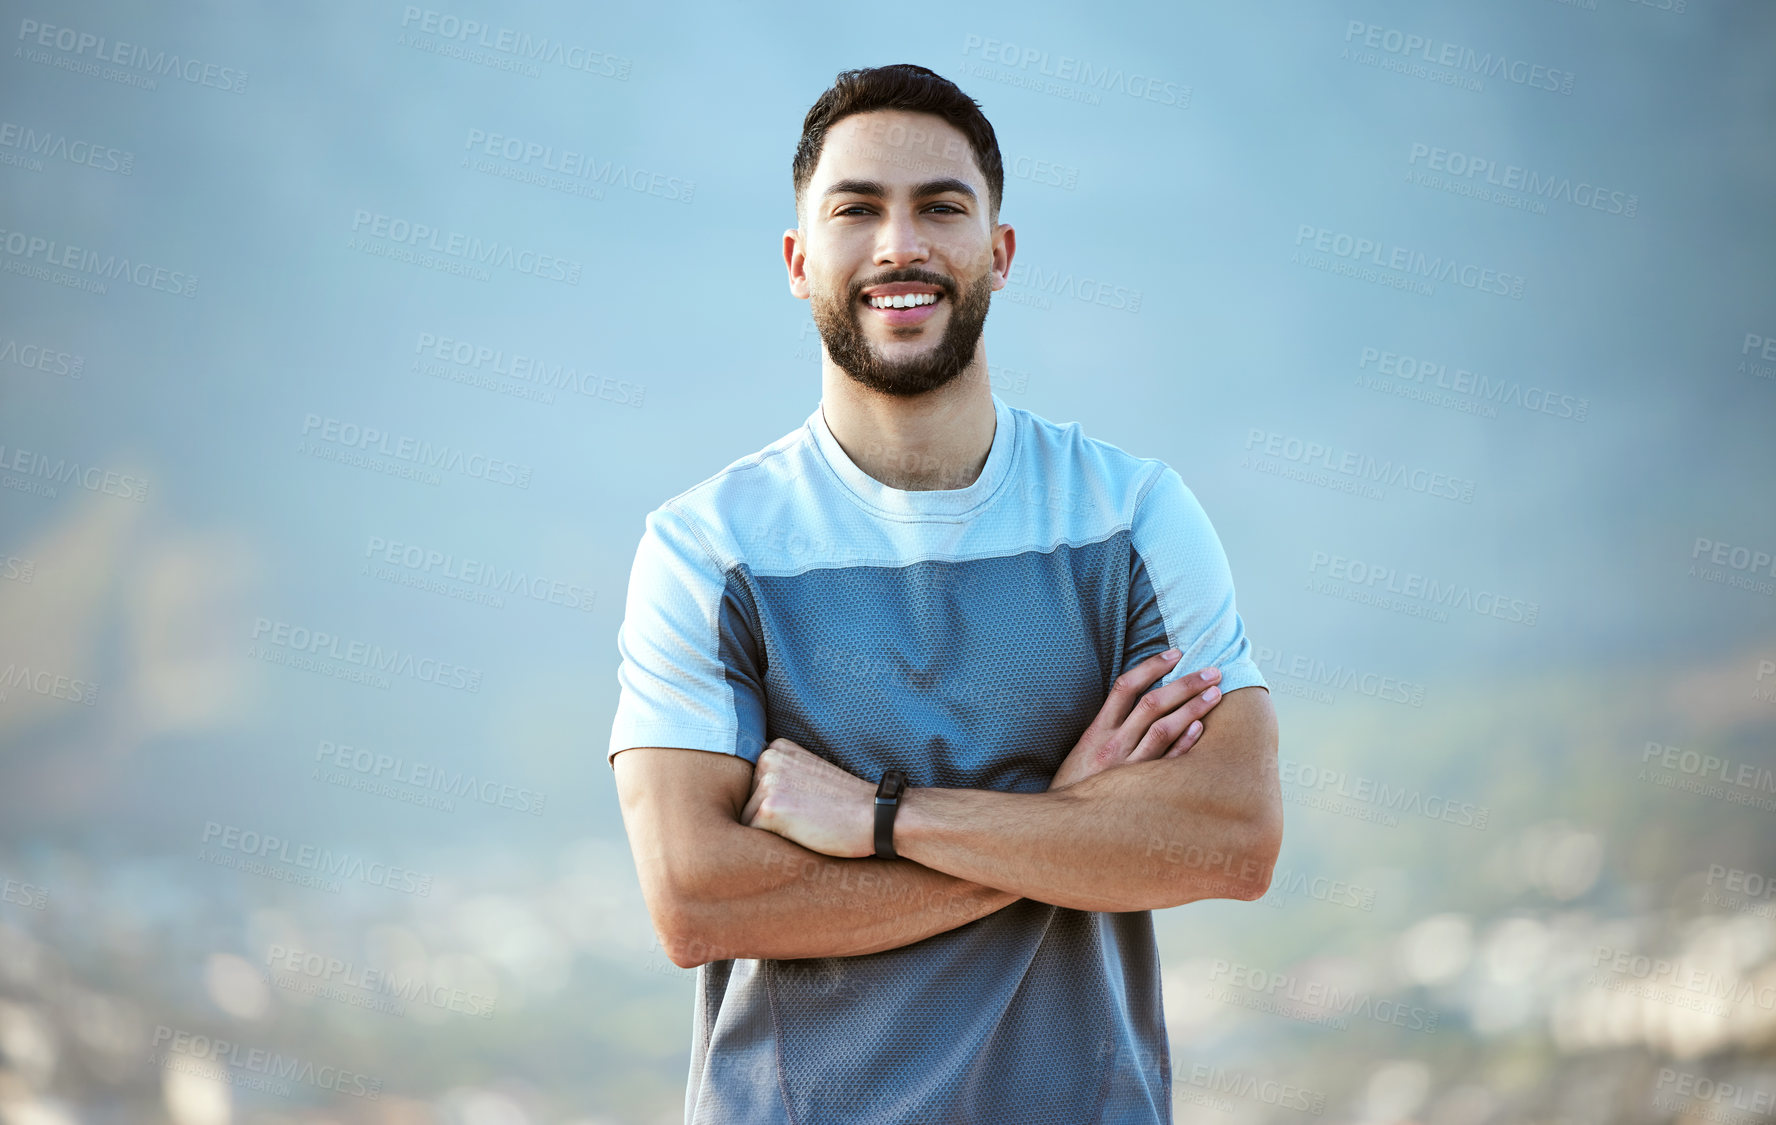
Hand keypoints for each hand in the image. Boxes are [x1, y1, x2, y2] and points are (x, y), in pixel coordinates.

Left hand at [741, 738, 877, 857]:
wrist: (877, 815)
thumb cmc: (845, 803)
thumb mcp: (808, 775)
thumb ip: (779, 778)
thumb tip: (742, 805)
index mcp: (776, 748)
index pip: (752, 788)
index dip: (776, 806)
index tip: (804, 805)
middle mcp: (767, 759)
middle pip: (746, 804)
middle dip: (770, 819)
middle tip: (808, 817)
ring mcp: (766, 783)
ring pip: (748, 823)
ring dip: (772, 833)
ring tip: (807, 825)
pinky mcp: (768, 809)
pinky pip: (754, 838)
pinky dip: (775, 844)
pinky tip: (804, 835)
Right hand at [1047, 650, 1224, 790]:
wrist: (1064, 825)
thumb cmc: (1077, 784)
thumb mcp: (1084, 749)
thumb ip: (1109, 726)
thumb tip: (1139, 699)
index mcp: (1097, 730)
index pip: (1125, 686)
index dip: (1151, 666)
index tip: (1176, 653)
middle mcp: (1113, 744)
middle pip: (1152, 703)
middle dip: (1184, 684)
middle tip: (1212, 671)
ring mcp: (1127, 767)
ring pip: (1164, 729)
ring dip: (1192, 709)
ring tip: (1215, 694)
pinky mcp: (1140, 788)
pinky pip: (1167, 763)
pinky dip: (1184, 744)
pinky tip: (1201, 729)